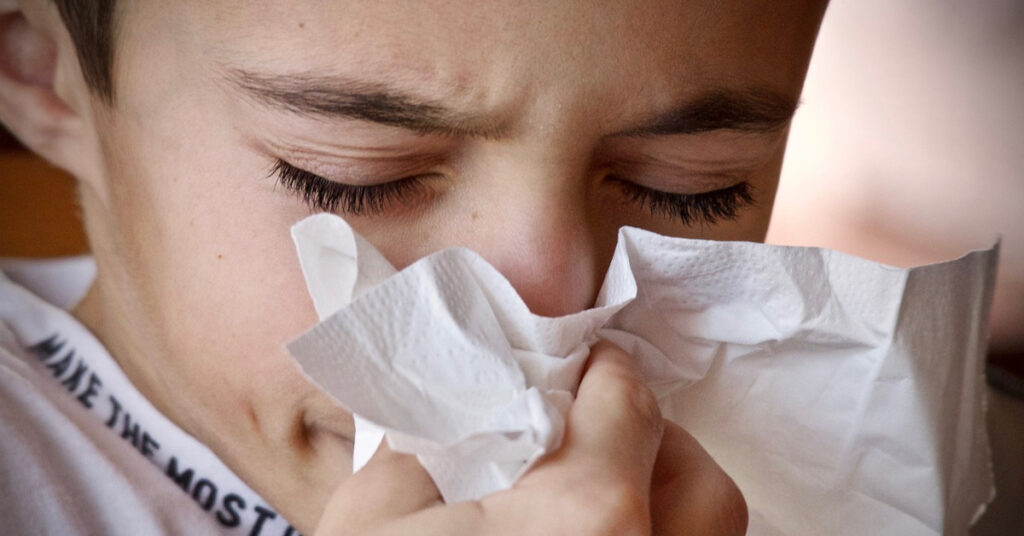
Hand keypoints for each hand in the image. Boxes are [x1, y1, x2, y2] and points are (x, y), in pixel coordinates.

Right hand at [314, 341, 746, 535]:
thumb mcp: (372, 521)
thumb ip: (427, 449)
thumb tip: (459, 422)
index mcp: (586, 517)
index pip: (629, 405)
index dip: (605, 373)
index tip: (587, 367)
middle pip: (701, 483)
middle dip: (656, 443)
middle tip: (597, 433)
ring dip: (667, 506)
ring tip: (598, 500)